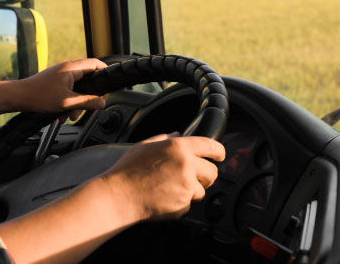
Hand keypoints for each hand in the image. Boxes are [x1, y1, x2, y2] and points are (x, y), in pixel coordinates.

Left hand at [16, 58, 107, 119]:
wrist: (16, 97)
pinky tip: (60, 115)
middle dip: (87, 98)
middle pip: (87, 80)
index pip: (95, 63)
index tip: (111, 81)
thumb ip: (87, 102)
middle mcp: (66, 69)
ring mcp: (59, 76)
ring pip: (76, 89)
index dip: (105, 71)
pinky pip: (67, 93)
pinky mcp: (54, 84)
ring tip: (68, 115)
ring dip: (75, 104)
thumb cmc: (38, 96)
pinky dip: (66, 104)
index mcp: (71, 68)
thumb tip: (102, 103)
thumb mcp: (67, 102)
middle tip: (84, 109)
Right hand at [100, 133, 224, 221]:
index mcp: (178, 147)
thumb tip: (178, 134)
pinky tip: (164, 198)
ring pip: (202, 190)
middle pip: (212, 172)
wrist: (119, 196)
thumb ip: (164, 138)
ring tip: (170, 188)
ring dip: (191, 191)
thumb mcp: (144, 146)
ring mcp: (186, 186)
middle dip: (206, 175)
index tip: (220, 155)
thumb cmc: (127, 170)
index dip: (219, 151)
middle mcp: (186, 165)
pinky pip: (188, 204)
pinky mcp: (182, 204)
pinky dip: (180, 203)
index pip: (211, 146)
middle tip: (193, 177)